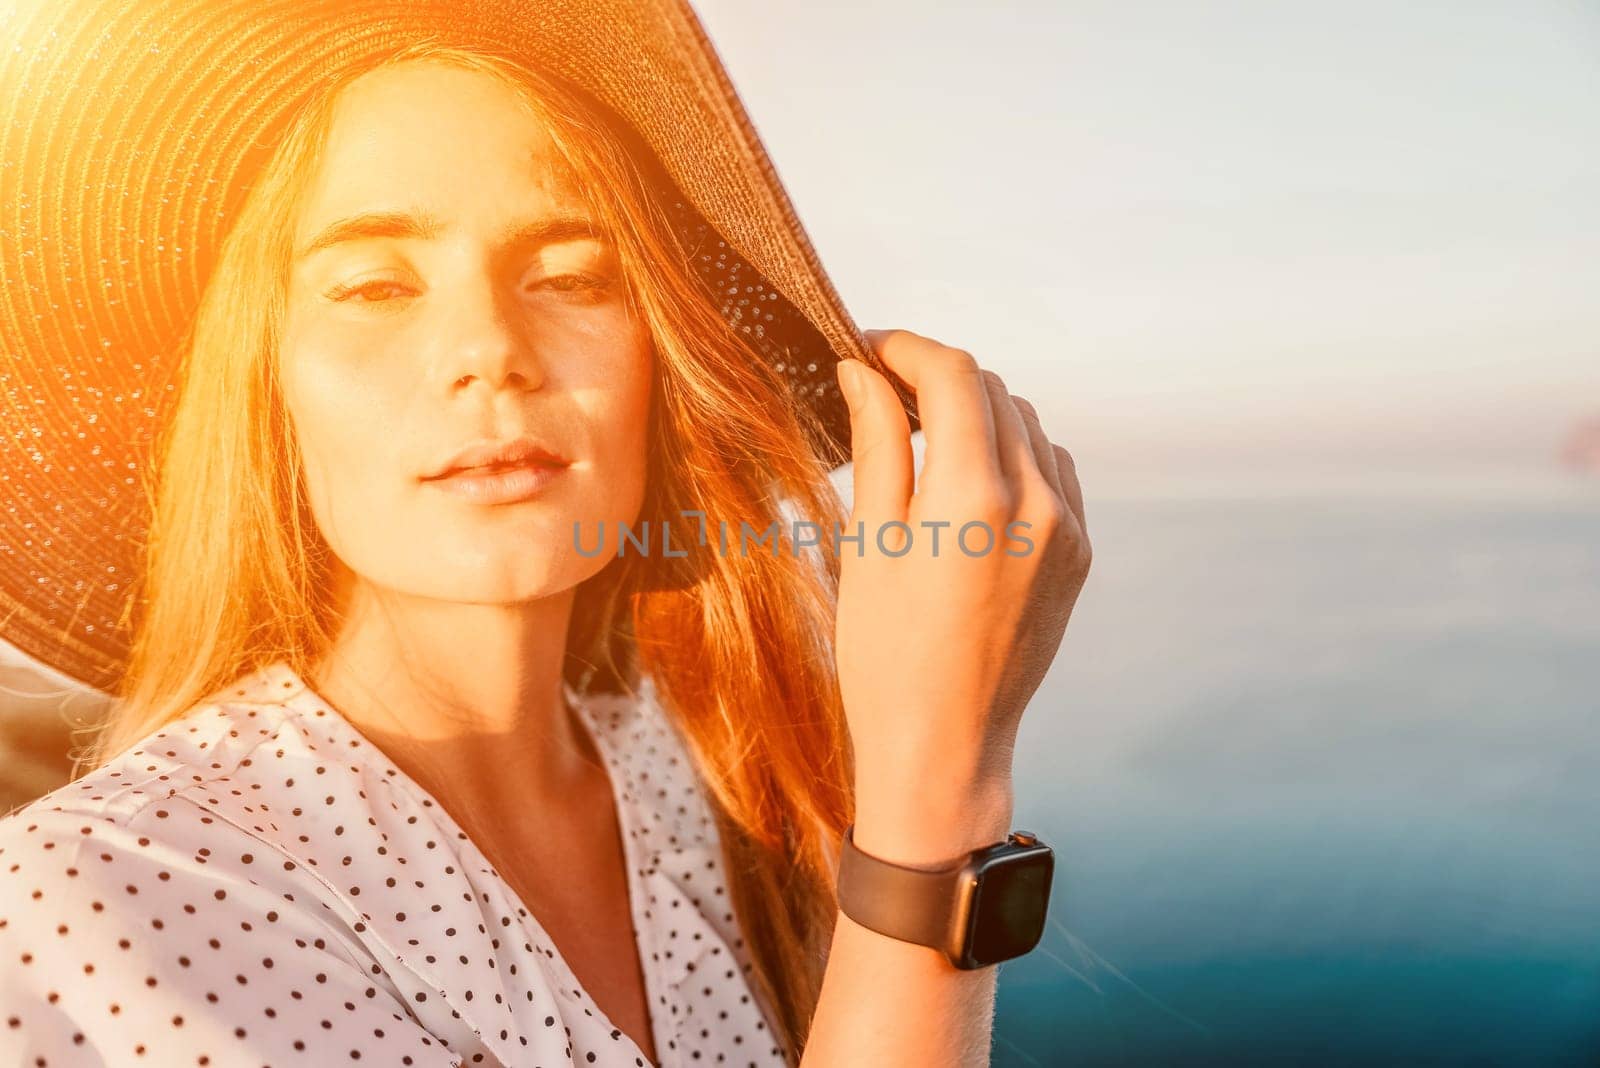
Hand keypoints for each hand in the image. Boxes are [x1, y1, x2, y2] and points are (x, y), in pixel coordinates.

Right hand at [833, 329, 1090, 859]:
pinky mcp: (1080, 553)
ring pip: (1027, 422)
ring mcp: (1067, 528)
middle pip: (991, 389)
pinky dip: (1012, 451)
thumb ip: (875, 447)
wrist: (946, 747)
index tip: (866, 351)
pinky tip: (968, 476)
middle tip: (881, 391)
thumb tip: (862, 372)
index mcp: (973, 498)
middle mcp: (1035, 502)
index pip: (952, 375)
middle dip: (935, 376)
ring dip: (975, 411)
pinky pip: (1053, 468)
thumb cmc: (885, 657)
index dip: (904, 347)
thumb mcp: (866, 545)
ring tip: (921, 436)